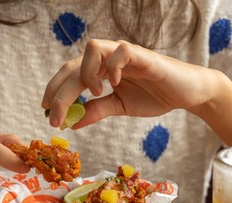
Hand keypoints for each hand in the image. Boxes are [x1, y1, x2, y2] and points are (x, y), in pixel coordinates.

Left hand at [42, 39, 216, 127]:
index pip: (70, 75)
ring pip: (93, 48)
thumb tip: (72, 123)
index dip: (54, 90)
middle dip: (60, 90)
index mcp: (101, 70)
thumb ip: (97, 111)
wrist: (185, 94)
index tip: (45, 109)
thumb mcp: (119, 107)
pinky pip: (121, 51)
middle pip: (74, 65)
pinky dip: (113, 67)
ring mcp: (125, 54)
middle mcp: (108, 59)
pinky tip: (114, 84)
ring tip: (93, 93)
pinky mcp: (143, 55)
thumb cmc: (154, 96)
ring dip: (86, 74)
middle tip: (54, 114)